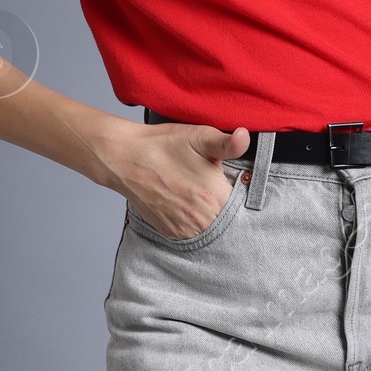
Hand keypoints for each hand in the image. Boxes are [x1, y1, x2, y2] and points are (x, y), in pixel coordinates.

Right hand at [91, 116, 249, 238]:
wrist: (126, 158)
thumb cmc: (164, 145)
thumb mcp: (200, 137)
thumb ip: (229, 143)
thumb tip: (244, 136)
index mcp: (216, 196)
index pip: (243, 205)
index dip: (240, 193)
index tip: (233, 184)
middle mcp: (202, 219)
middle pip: (228, 219)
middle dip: (225, 205)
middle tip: (212, 187)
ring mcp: (185, 229)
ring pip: (212, 229)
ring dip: (211, 217)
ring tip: (199, 196)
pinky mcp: (172, 233)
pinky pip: (193, 234)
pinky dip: (195, 223)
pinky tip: (187, 205)